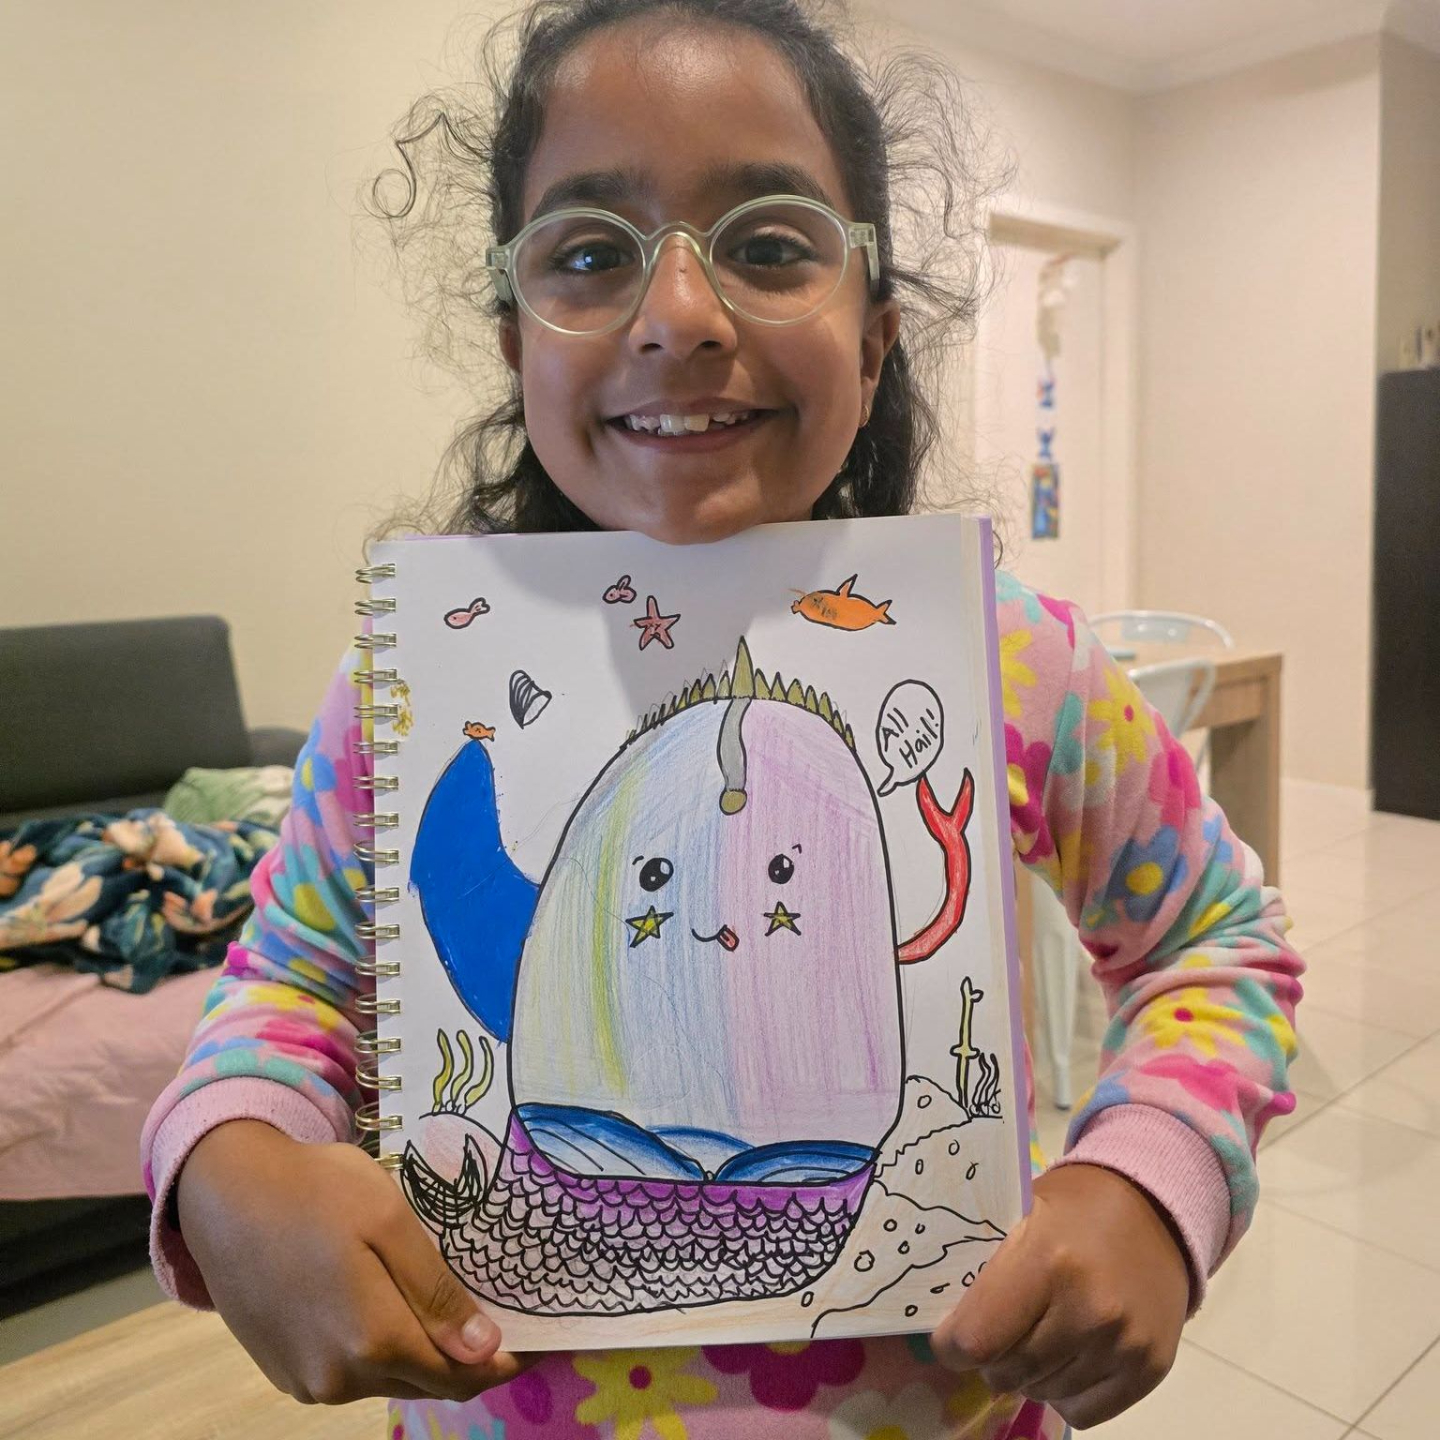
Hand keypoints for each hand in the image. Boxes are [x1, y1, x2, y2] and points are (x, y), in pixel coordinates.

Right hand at [177, 1119, 540, 1403]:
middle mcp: (338, 1379)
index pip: (458, 1376)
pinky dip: (378, 1349)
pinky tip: (385, 1305)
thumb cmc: (317, 1191)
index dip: (502, 1364)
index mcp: (372, 1342)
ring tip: (444, 1306)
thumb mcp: (391, 1221)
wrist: (225, 1191)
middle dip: (465, 1358)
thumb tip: (484, 1351)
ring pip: (386, 1379)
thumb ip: (436, 1293)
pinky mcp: (282, 1370)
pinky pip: (349, 1372)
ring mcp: (305, 1380)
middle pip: (423, 1382)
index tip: (537, 1343)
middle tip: (498, 1317)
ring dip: (420, 1353)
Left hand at [932, 1164, 1189, 1428]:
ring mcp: (1124, 1344)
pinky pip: (1082, 1412)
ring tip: (1035, 1335)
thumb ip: (985, 1264)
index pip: (977, 1339)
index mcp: (1048, 1260)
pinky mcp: (1150, 1368)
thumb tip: (940, 1316)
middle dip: (989, 1358)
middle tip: (995, 1332)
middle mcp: (1090, 1308)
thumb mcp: (1020, 1212)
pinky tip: (1067, 1354)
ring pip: (1043, 1393)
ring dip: (1027, 1375)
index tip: (950, 1336)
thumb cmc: (1074, 1208)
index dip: (952, 1344)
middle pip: (1007, 1372)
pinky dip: (1063, 1392)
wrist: (1156, 1208)